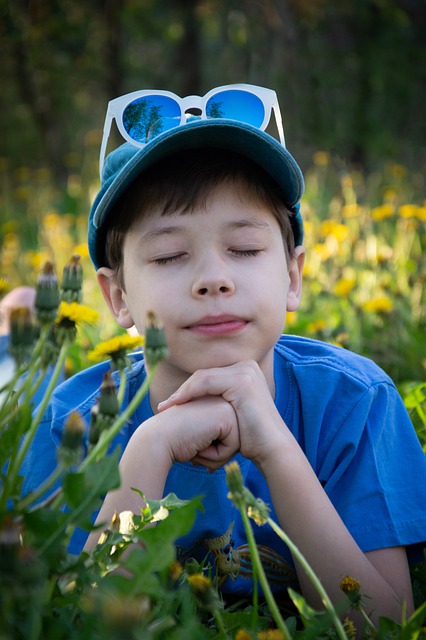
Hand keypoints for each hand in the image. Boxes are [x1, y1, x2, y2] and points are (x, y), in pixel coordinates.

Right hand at [153, 395, 239, 471]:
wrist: (157, 438)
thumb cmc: (174, 441)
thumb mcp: (200, 437)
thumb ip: (214, 441)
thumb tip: (220, 462)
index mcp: (217, 402)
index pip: (229, 438)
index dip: (212, 451)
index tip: (193, 444)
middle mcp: (223, 400)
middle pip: (235, 440)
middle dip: (215, 454)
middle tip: (194, 447)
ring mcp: (226, 405)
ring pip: (237, 445)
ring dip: (215, 456)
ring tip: (196, 446)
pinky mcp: (227, 415)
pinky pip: (233, 447)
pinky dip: (216, 455)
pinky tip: (199, 445)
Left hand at [158, 361, 287, 467]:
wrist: (271, 447)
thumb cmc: (252, 437)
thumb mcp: (233, 413)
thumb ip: (219, 401)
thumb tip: (197, 404)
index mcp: (245, 369)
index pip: (209, 375)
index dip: (187, 389)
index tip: (170, 404)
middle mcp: (247, 365)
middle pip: (204, 374)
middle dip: (182, 390)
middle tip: (164, 406)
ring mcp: (245, 371)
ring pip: (202, 378)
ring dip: (181, 393)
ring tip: (166, 407)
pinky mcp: (241, 381)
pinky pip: (205, 383)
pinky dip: (188, 394)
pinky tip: (176, 405)